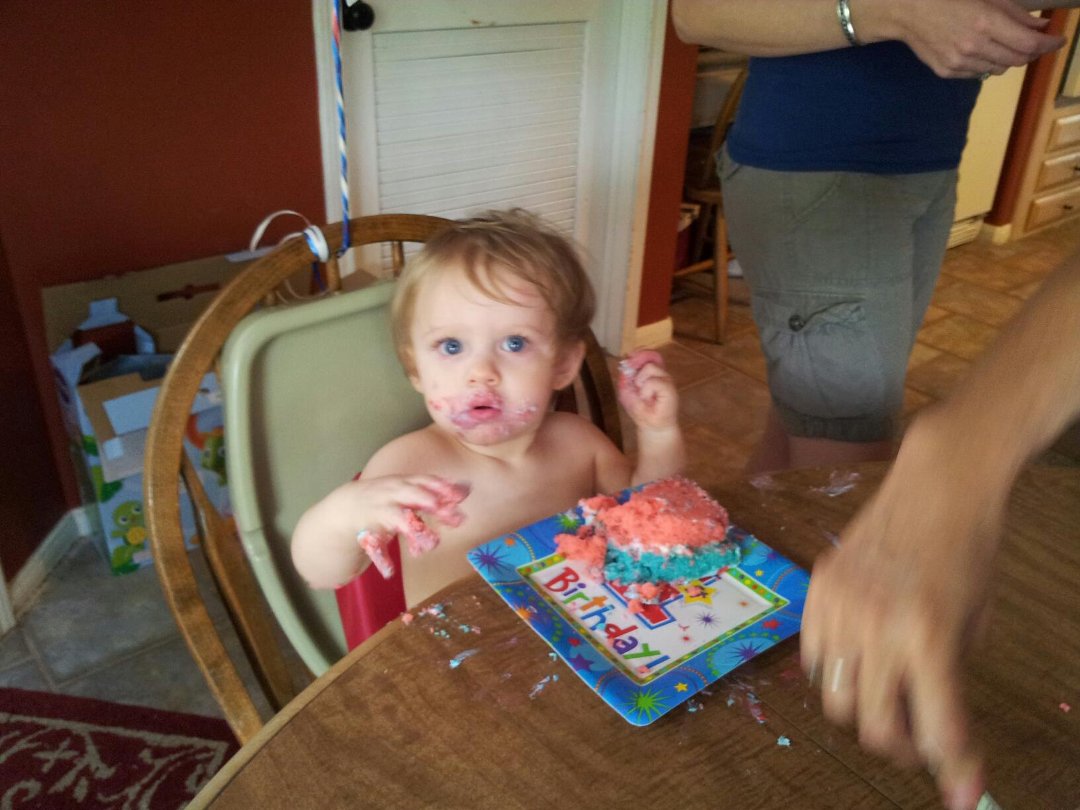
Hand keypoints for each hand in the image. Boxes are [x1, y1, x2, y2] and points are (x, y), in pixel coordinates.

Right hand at [344, 475, 468, 576]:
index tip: (460, 496)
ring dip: (415, 530)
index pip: (424, 481)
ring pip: (397, 519)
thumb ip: (433, 492)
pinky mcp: (369, 531)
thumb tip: (466, 490)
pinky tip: (390, 571)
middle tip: (450, 514)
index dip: (442, 487)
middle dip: (429, 501)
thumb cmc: (387, 498)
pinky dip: (383, 559)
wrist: (347, 507)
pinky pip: (375, 546)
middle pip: (412, 495)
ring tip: (432, 544)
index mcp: (403, 484)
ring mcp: (380, 511)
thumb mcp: (407, 490)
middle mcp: (392, 495)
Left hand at [617, 349, 678, 430]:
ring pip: (650, 367)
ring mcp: (666, 380)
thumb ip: (626, 375)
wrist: (651, 427)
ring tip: (643, 394)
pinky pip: (653, 381)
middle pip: (651, 355)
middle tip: (632, 375)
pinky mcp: (670, 389)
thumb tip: (627, 360)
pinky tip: (647, 399)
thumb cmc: (640, 409)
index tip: (629, 357)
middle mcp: (661, 373)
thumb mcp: (626, 390)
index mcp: (652, 372)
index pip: (650, 353)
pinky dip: (646, 390)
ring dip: (640, 380)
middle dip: (638, 361)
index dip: (640, 351)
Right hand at [800, 418, 1002, 809]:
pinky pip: (815, 656)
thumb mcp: (974, 623)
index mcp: (928, 635)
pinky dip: (837, 673)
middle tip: (920, 744)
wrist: (937, 484)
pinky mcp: (818, 589)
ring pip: (836, 698)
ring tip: (887, 702)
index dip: (955, 770)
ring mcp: (839, 606)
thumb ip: (949, 678)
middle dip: (902, 748)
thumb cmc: (970, 551)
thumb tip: (936, 732)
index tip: (965, 794)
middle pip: (874, 726)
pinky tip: (860, 661)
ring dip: (864, 713)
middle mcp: (876, 626)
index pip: (938, 728)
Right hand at [884, 0, 1063, 77]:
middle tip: (1034, 42)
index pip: (1029, 44)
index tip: (1058, 40)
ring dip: (1008, 58)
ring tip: (1003, 44)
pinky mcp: (947, 71)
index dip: (1049, 44)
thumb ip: (1015, 13)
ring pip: (999, 69)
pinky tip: (980, 50)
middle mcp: (974, 47)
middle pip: (1017, 60)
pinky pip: (978, 73)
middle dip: (1031, 52)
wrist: (907, 11)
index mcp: (986, 23)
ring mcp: (959, 63)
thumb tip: (1039, 26)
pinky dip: (986, 63)